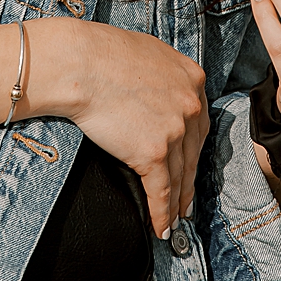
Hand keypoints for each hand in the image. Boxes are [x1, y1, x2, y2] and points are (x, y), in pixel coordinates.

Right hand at [37, 20, 208, 235]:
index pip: (198, 122)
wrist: (81, 63)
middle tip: (188, 201)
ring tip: (176, 220)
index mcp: (193, 79)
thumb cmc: (102, 52)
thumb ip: (163, 75)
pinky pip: (161, 190)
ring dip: (178, 202)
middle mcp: (191, 105)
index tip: (190, 162)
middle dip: (190, 180)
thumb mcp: (149, 53)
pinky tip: (161, 227)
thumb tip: (157, 89)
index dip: (193, 147)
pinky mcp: (153, 152)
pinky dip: (162, 213)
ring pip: (180, 175)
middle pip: (193, 151)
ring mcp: (175, 129)